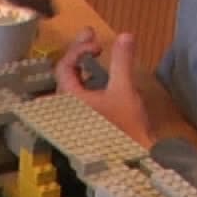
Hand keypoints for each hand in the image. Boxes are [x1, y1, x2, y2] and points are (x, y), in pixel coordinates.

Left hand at [56, 27, 153, 146]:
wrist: (131, 162)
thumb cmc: (125, 128)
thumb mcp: (124, 90)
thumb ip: (122, 62)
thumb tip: (125, 36)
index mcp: (69, 99)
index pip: (64, 66)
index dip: (79, 50)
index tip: (99, 46)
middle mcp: (66, 108)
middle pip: (66, 74)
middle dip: (80, 53)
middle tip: (91, 34)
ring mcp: (74, 118)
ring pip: (73, 85)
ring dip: (84, 67)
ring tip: (96, 52)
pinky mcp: (84, 124)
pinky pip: (80, 98)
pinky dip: (89, 82)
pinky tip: (100, 77)